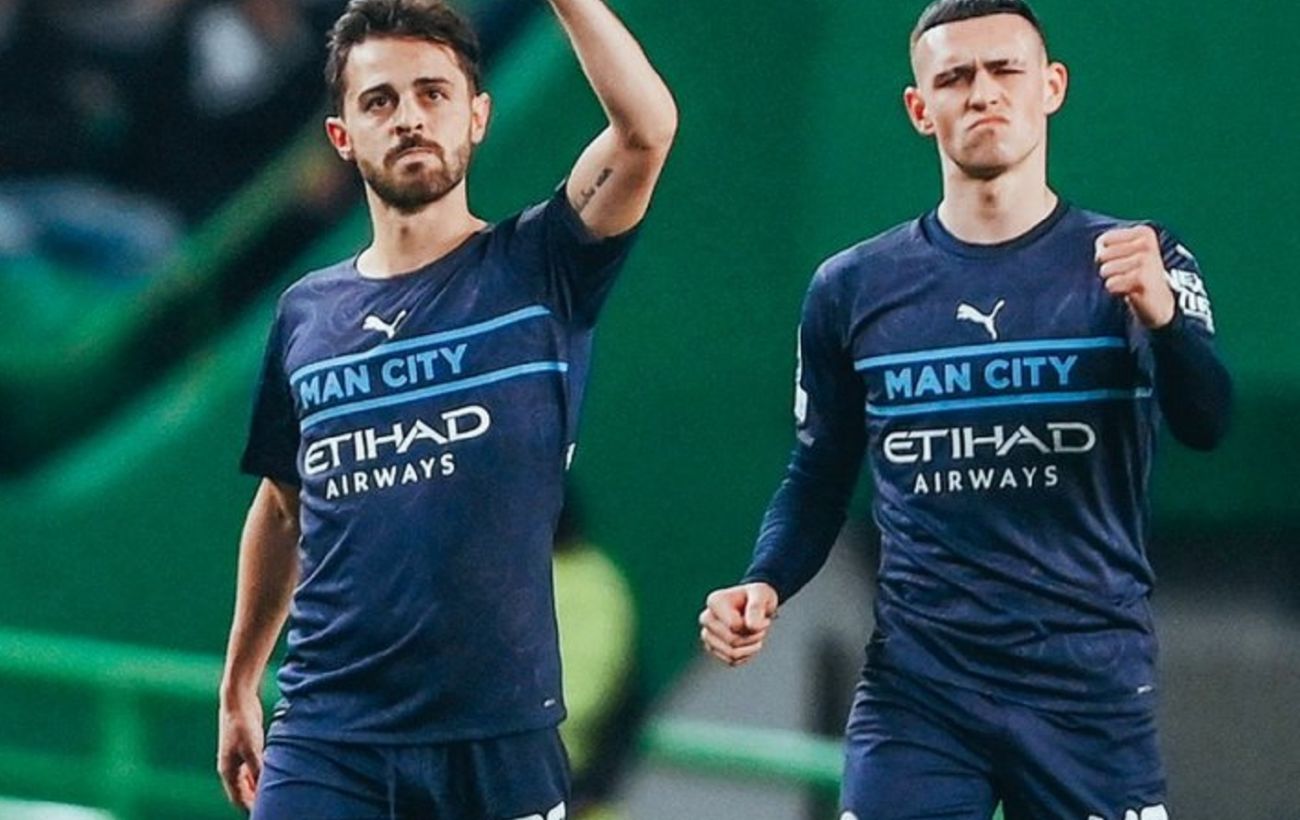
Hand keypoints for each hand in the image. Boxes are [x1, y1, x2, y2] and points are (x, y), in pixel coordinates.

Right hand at [217, 693, 264, 810]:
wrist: (238, 700)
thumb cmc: (242, 724)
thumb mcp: (252, 748)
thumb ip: (258, 769)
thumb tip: (264, 787)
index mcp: (228, 771)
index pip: (238, 798)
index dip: (251, 807)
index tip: (265, 812)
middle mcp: (230, 767)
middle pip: (243, 791)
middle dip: (255, 799)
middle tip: (273, 805)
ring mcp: (237, 757)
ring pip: (248, 780)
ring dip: (258, 787)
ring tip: (275, 793)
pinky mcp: (246, 748)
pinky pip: (253, 768)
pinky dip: (261, 774)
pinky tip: (274, 775)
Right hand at [698, 582, 778, 666]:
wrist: (753, 603)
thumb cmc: (757, 596)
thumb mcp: (762, 594)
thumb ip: (757, 608)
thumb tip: (752, 627)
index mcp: (715, 601)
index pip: (734, 626)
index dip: (754, 626)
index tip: (762, 616)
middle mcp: (706, 618)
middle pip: (733, 641)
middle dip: (753, 637)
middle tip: (761, 626)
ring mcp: (708, 635)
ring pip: (732, 654)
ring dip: (751, 648)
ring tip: (755, 634)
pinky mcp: (712, 648)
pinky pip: (732, 661)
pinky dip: (746, 655)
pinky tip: (749, 642)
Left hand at [1095, 226, 1176, 328]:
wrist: (1159, 302)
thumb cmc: (1136, 274)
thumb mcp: (1124, 253)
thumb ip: (1106, 246)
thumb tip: (1098, 254)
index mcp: (1143, 232)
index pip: (1103, 241)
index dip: (1104, 255)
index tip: (1122, 262)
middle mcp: (1146, 243)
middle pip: (1102, 255)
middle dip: (1108, 268)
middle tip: (1125, 274)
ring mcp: (1146, 260)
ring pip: (1105, 270)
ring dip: (1112, 280)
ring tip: (1128, 281)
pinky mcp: (1142, 278)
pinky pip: (1110, 284)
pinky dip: (1116, 290)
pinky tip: (1131, 290)